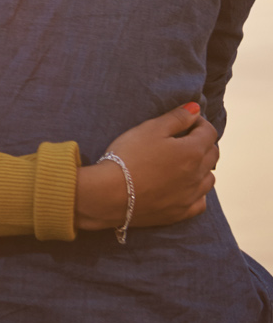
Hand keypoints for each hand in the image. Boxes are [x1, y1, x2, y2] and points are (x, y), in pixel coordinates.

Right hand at [74, 102, 217, 231]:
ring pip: (209, 179)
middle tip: (184, 139)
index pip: (209, 133)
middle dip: (203, 143)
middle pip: (212, 155)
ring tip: (185, 163)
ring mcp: (191, 196)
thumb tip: (196, 109)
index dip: (199, 123)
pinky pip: (200, 202)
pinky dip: (197, 193)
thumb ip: (176, 118)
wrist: (110, 194)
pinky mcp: (180, 213)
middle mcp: (198, 174)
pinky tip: (185, 188)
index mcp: (192, 151)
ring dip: (202, 168)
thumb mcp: (149, 129)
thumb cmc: (128, 156)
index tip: (187, 121)